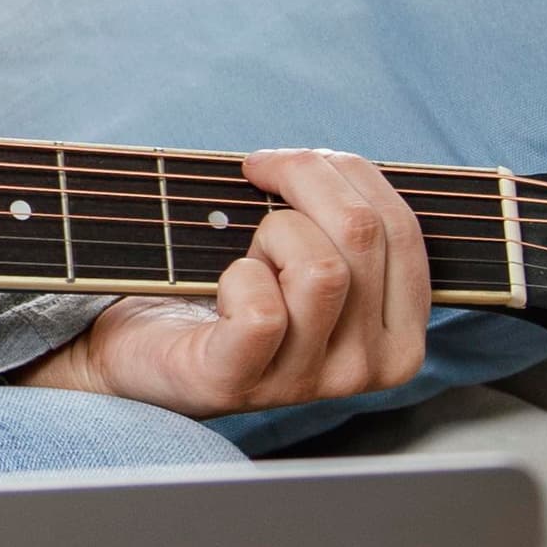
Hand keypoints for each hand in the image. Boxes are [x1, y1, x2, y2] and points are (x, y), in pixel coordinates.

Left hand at [18, 149, 431, 416]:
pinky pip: (262, 315)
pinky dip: (236, 277)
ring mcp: (305, 385)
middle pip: (362, 233)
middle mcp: (366, 369)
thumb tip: (336, 163)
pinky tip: (222, 285)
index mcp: (397, 335)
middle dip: (300, 179)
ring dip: (268, 232)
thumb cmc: (237, 286)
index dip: (344, 171)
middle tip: (254, 180)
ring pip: (320, 268)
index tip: (289, 161)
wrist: (145, 348)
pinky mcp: (236, 385)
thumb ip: (345, 219)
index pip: (401, 227)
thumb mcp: (309, 252)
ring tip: (244, 251)